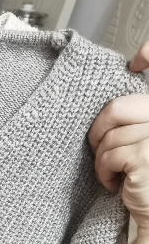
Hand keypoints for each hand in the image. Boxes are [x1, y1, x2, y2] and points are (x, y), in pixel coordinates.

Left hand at [88, 43, 148, 238]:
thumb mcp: (147, 144)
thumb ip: (139, 120)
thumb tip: (126, 86)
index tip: (138, 58)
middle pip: (118, 108)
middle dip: (98, 130)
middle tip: (99, 151)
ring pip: (109, 137)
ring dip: (102, 160)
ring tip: (114, 176)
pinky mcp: (146, 155)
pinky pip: (108, 155)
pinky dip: (104, 173)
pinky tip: (115, 185)